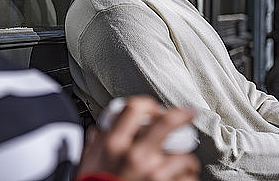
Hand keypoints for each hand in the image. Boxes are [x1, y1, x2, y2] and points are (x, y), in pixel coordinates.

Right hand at [77, 96, 199, 180]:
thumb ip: (96, 144)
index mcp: (114, 144)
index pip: (135, 109)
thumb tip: (98, 131)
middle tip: (189, 113)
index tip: (155, 109)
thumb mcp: (89, 161)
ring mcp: (153, 174)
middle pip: (167, 124)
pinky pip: (188, 179)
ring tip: (180, 163)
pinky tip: (179, 178)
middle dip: (183, 115)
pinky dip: (186, 178)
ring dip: (184, 159)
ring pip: (184, 156)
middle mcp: (135, 155)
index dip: (148, 104)